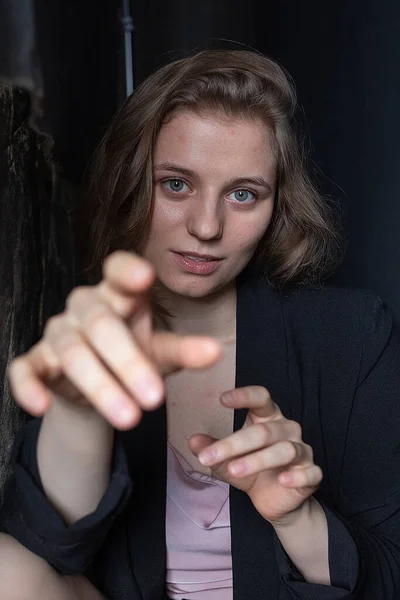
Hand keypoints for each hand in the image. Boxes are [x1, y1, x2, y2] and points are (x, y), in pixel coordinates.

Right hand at [8, 251, 221, 429]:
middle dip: (128, 361)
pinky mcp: (36, 360)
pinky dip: (28, 387)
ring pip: (70, 350)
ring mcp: (58, 333)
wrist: (98, 385)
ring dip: (98, 385)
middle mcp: (85, 308)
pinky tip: (41, 406)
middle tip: (155, 399)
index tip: (145, 276)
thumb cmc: (134, 356)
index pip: (118, 270)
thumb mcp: (161, 353)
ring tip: (129, 418)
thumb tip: (214, 352)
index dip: (128, 271)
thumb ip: (185, 350)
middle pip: (101, 323)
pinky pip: (24, 369)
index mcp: (119, 295)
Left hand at [189, 386, 321, 525]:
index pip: (261, 398)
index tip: (221, 399)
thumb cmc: (253, 472)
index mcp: (269, 418)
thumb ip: (214, 450)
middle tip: (209, 456)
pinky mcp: (312, 474)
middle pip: (264, 431)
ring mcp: (303, 451)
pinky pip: (309, 472)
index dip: (245, 396)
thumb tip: (193, 441)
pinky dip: (296, 476)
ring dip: (257, 460)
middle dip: (234, 444)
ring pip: (284, 450)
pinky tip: (282, 480)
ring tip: (233, 470)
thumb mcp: (229, 461)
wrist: (276, 502)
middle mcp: (287, 429)